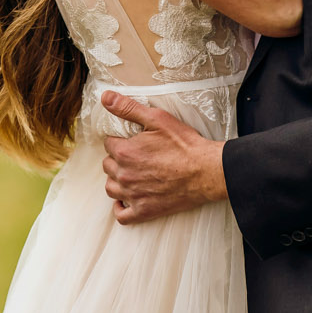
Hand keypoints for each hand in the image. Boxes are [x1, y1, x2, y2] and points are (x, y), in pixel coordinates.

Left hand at [100, 92, 226, 223]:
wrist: (206, 171)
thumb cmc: (185, 144)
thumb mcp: (157, 119)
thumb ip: (128, 108)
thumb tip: (105, 97)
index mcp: (124, 152)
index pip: (108, 144)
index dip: (120, 141)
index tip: (132, 142)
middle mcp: (124, 175)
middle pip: (107, 166)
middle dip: (117, 160)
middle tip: (135, 156)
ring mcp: (133, 195)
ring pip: (111, 188)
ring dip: (117, 181)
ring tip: (131, 175)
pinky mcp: (144, 211)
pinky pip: (121, 215)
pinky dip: (121, 208)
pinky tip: (127, 200)